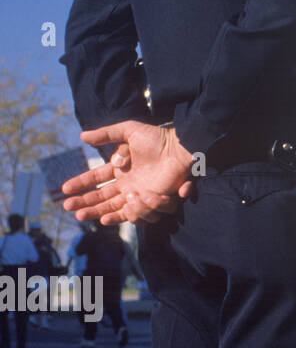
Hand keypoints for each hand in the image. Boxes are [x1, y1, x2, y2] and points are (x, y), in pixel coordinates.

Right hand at [61, 121, 194, 225]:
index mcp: (119, 169)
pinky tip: (127, 207)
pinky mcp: (153, 202)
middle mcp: (127, 184)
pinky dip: (133, 213)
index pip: (96, 179)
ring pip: (118, 210)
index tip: (64, 191)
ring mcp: (140, 194)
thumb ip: (106, 134)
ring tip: (101, 215)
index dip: (80, 185)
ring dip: (106, 213)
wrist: (179, 148)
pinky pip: (140, 214)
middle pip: (102, 199)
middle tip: (70, 209)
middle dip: (85, 205)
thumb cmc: (156, 139)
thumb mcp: (128, 131)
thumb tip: (82, 136)